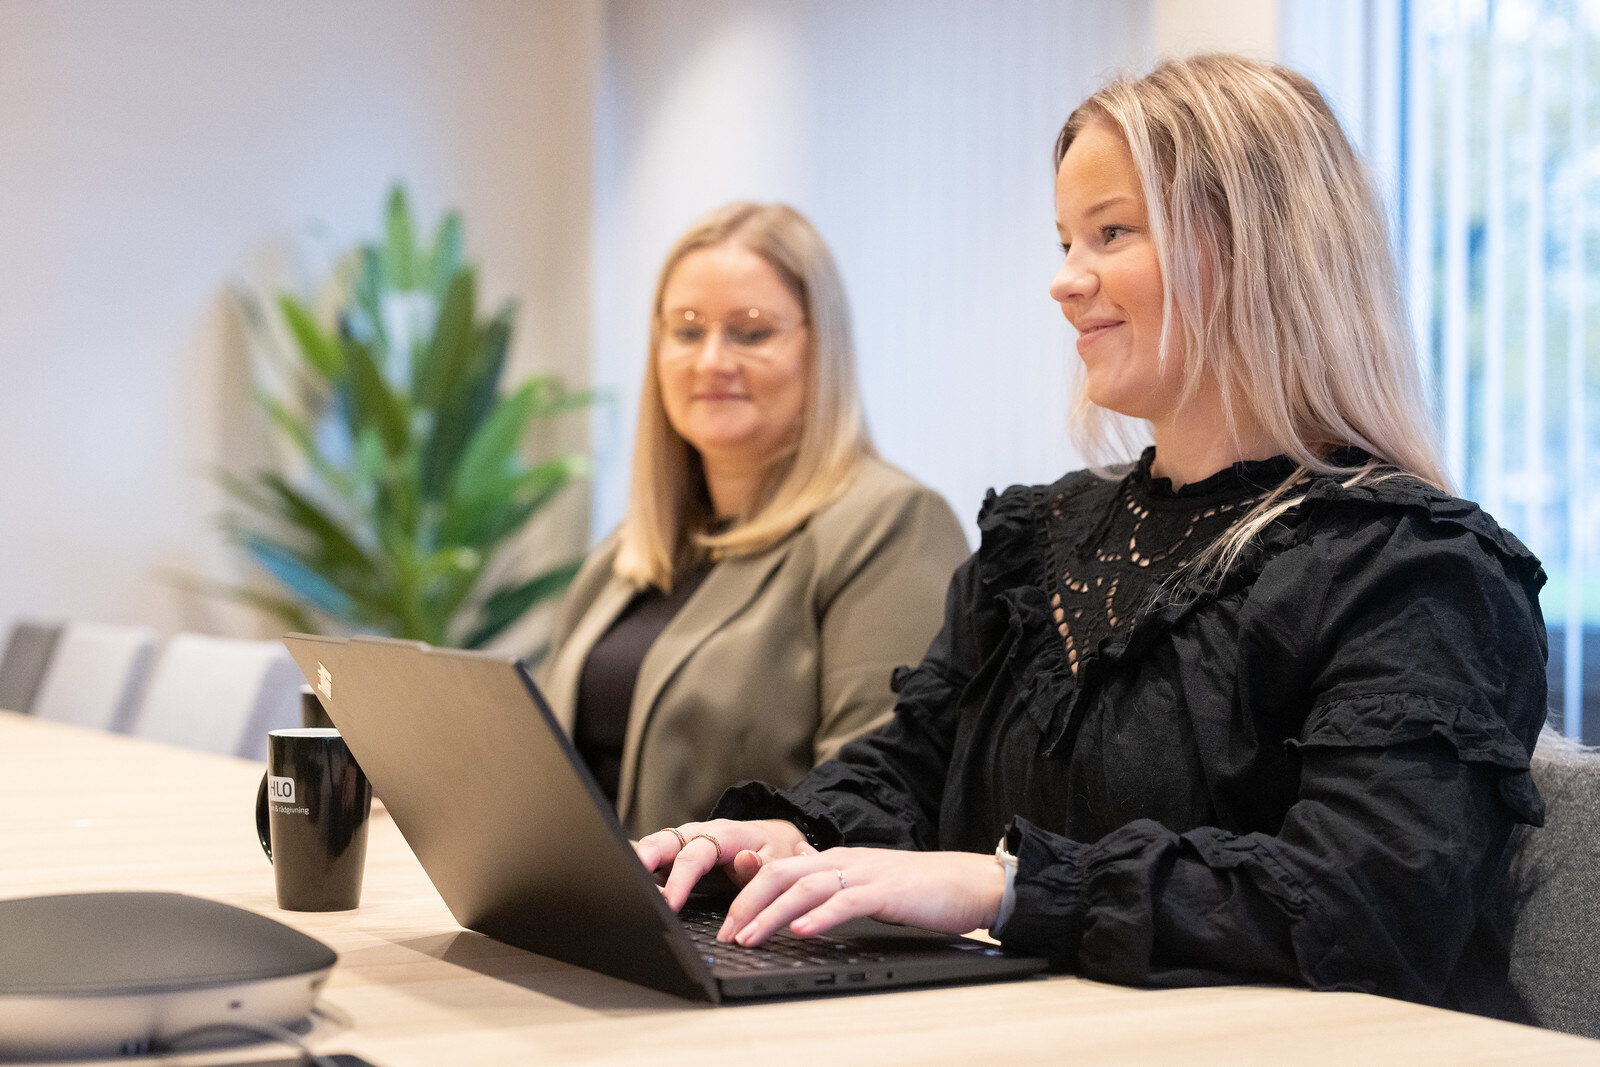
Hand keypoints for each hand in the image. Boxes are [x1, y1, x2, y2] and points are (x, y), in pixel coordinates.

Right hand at [634, 819, 809, 910]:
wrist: (773, 840)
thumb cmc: (773, 853)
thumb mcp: (777, 863)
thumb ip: (760, 868)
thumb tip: (743, 860)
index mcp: (725, 834)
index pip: (696, 854)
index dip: (680, 879)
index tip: (669, 904)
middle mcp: (700, 833)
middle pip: (665, 840)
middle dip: (644, 858)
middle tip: (628, 881)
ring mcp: (686, 841)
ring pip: (655, 845)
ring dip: (638, 862)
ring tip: (624, 884)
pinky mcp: (678, 853)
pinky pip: (656, 855)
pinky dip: (641, 865)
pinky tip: (627, 879)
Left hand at [715, 847, 1004, 946]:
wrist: (969, 882)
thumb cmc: (921, 888)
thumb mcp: (867, 881)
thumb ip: (832, 879)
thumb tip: (800, 878)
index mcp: (836, 859)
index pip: (780, 870)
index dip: (748, 895)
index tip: (727, 924)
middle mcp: (843, 860)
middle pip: (781, 874)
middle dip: (748, 904)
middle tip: (727, 934)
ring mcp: (864, 873)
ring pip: (805, 886)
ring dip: (772, 914)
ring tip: (750, 936)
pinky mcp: (887, 891)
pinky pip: (846, 901)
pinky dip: (820, 916)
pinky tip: (802, 933)